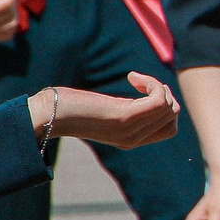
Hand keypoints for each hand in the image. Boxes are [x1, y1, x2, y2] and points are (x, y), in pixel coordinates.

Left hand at [45, 73, 180, 148]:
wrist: (46, 115)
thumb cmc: (66, 109)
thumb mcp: (101, 113)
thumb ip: (121, 112)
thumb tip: (142, 95)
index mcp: (130, 141)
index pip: (169, 129)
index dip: (166, 107)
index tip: (145, 92)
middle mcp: (134, 139)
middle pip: (172, 116)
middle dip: (166, 94)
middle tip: (144, 83)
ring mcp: (131, 129)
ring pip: (169, 107)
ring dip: (159, 86)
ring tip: (137, 79)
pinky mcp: (125, 116)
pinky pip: (158, 100)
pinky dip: (153, 84)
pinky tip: (133, 77)